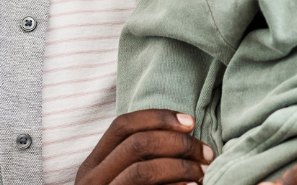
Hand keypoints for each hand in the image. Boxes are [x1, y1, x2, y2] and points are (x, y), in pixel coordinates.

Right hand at [76, 109, 215, 184]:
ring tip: (201, 174)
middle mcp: (91, 181)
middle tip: (205, 154)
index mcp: (92, 166)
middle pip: (137, 144)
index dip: (158, 117)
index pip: (122, 126)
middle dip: (178, 143)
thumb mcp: (119, 181)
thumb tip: (184, 130)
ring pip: (143, 169)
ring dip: (180, 167)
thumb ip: (138, 159)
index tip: (190, 122)